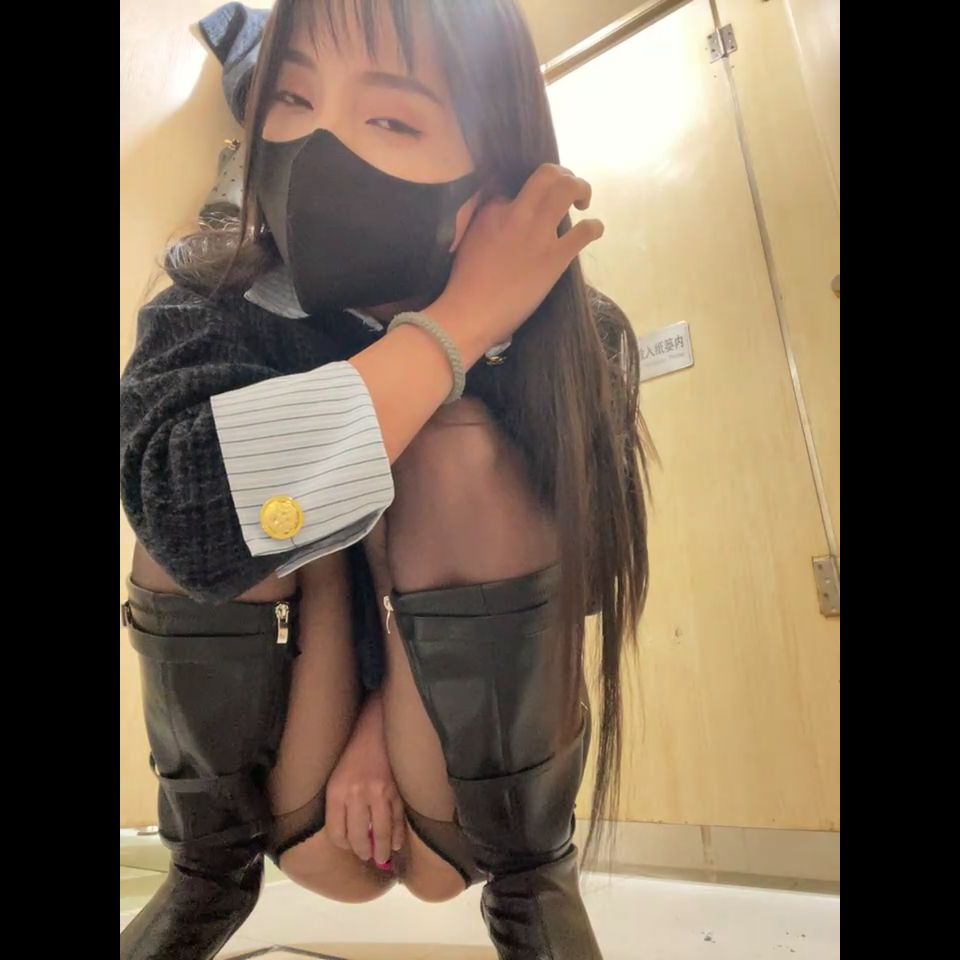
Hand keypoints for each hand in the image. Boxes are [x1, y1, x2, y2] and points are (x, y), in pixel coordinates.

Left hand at [325, 693, 404, 865]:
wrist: (376, 731)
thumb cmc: (353, 757)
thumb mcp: (337, 780)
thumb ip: (341, 808)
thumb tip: (352, 840)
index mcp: (337, 792)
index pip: (337, 834)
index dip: (344, 845)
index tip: (350, 847)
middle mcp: (356, 794)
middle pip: (359, 837)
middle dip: (364, 852)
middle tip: (368, 857)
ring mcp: (379, 793)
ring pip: (381, 832)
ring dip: (384, 850)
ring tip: (383, 857)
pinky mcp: (396, 791)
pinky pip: (398, 820)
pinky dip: (399, 835)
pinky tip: (397, 843)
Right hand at [430, 164, 603, 358]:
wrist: (471, 313)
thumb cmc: (465, 281)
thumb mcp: (468, 237)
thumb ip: (486, 218)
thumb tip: (504, 207)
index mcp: (493, 209)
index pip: (516, 184)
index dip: (527, 192)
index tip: (531, 204)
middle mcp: (517, 213)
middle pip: (548, 173)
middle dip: (564, 173)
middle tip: (568, 187)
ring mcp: (538, 234)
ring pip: (567, 189)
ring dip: (581, 188)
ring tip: (583, 200)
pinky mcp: (555, 258)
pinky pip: (584, 232)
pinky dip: (594, 227)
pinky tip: (594, 229)